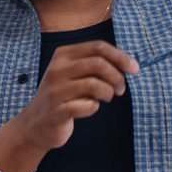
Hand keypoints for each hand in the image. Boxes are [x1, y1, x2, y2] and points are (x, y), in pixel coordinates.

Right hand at [2, 41, 138, 151]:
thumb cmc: (63, 96)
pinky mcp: (57, 111)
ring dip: (108, 93)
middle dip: (117, 77)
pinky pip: (87, 106)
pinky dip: (94, 108)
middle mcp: (57, 69)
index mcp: (63, 55)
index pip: (98, 47)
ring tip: (106, 98)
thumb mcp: (74, 73)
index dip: (120, 57)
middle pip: (99, 64)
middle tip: (120, 90)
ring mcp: (55, 90)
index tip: (134, 69)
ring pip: (95, 85)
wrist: (36, 124)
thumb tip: (129, 64)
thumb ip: (96, 65)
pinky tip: (89, 108)